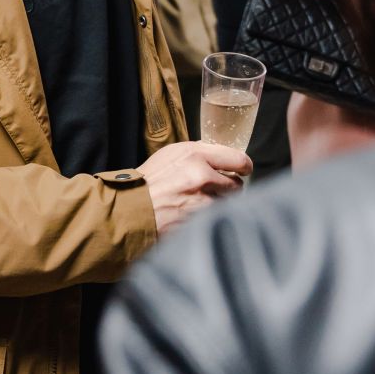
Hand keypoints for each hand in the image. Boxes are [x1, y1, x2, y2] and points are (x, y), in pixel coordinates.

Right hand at [137, 140, 251, 235]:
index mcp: (194, 154)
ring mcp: (202, 199)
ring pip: (229, 203)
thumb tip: (220, 157)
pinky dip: (211, 218)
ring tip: (200, 205)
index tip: (243, 170)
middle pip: (237, 183)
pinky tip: (195, 216)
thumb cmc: (148, 182)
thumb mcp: (170, 156)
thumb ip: (196, 154)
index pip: (237, 158)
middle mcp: (201, 173)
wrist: (130, 209)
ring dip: (220, 205)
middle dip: (229, 188)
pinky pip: (217, 217)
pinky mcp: (200, 220)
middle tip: (217, 191)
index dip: (243, 166)